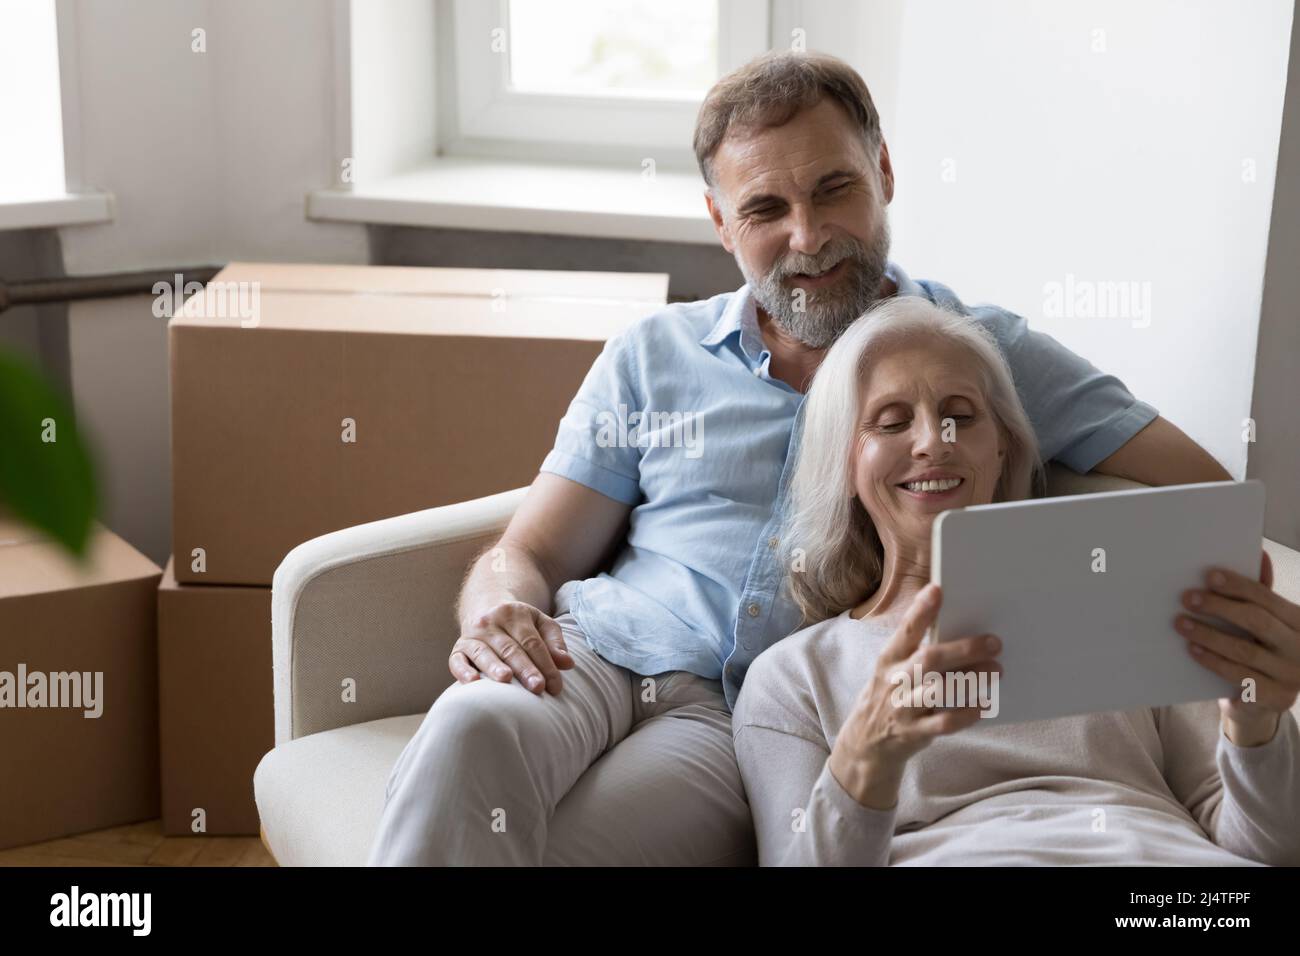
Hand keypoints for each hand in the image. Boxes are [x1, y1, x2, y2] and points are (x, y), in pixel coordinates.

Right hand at [449, 601, 573, 694]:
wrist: (486, 607)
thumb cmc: (519, 624)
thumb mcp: (540, 624)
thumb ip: (555, 642)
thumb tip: (568, 663)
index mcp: (515, 614)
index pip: (532, 642)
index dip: (545, 664)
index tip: (555, 686)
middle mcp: (491, 622)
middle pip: (510, 648)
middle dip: (525, 669)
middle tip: (537, 687)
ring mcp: (472, 635)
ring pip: (484, 652)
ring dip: (494, 666)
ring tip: (506, 680)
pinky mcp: (458, 648)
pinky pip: (457, 659)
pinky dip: (463, 671)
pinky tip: (473, 682)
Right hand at [829, 583, 1001, 808]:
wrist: (865, 743)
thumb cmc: (889, 695)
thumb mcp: (892, 670)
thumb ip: (917, 651)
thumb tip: (959, 628)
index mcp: (889, 659)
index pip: (905, 631)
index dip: (920, 611)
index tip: (937, 590)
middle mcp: (894, 681)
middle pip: (928, 660)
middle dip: (963, 649)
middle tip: (994, 642)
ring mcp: (903, 708)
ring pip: (938, 691)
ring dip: (971, 679)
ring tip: (996, 670)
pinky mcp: (914, 733)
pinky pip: (944, 723)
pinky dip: (966, 713)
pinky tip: (982, 705)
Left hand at [1174, 551, 1299, 746]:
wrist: (1261, 702)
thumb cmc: (1261, 652)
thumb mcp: (1265, 622)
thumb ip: (1260, 593)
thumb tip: (1258, 553)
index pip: (1267, 598)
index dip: (1237, 585)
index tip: (1208, 575)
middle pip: (1257, 621)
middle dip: (1219, 607)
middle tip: (1187, 598)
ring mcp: (1292, 675)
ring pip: (1244, 651)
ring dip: (1208, 634)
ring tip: (1181, 623)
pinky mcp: (1276, 698)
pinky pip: (1239, 677)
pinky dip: (1213, 662)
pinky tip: (1193, 650)